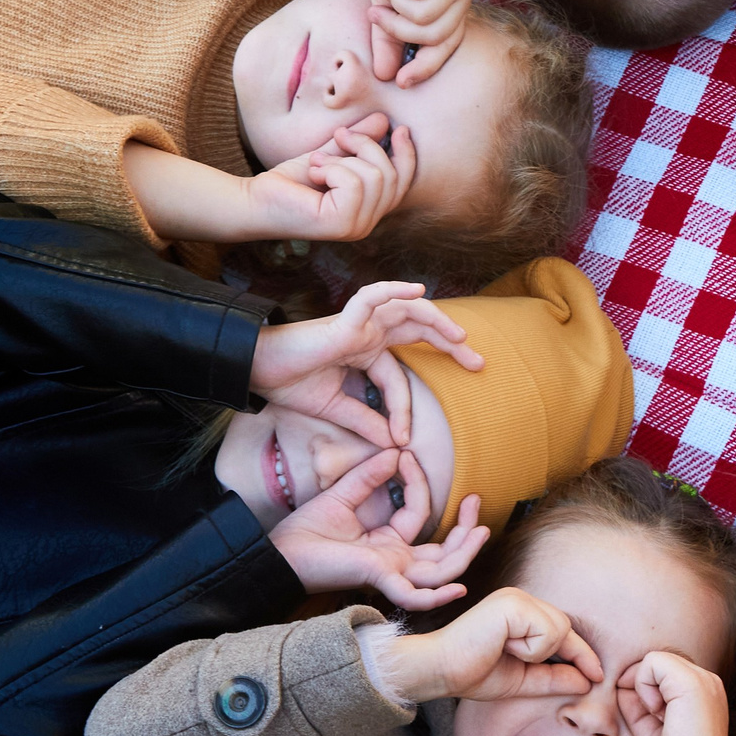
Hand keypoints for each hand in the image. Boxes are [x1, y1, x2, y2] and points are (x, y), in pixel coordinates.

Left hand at [244, 116, 415, 241]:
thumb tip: (383, 120)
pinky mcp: (341, 224)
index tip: (401, 128)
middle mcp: (368, 223)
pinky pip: (354, 183)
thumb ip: (356, 142)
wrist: (255, 199)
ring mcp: (356, 227)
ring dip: (341, 159)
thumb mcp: (329, 155)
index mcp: (369, 209)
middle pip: (392, 175)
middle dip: (366, 146)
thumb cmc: (290, 182)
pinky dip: (332, 169)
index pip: (403, 182)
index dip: (407, 154)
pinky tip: (315, 174)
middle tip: (338, 136)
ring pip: (374, 177)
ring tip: (317, 163)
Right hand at [251, 280, 483, 446]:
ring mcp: (359, 324)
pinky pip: (373, 297)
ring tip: (460, 337)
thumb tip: (393, 444)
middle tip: (479, 362)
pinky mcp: (345, 319)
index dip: (405, 409)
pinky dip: (395, 290)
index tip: (405, 441)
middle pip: (419, 331)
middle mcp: (368, 334)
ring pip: (407, 310)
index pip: (400, 377)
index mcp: (365, 352)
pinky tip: (419, 291)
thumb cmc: (290, 384)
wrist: (257, 371)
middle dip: (450, 343)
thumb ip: (367, 421)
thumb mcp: (336, 408)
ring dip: (436, 320)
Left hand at [268, 450, 489, 609]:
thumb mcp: (343, 494)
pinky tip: (458, 587)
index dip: (418, 484)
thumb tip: (394, 452)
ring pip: (439, 572)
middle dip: (466, 530)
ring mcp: (389, 572)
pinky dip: (437, 596)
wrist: (279, 553)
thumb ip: (368, 476)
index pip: (418, 514)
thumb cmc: (304, 532)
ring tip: (482, 530)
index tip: (407, 457)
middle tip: (477, 502)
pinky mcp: (379, 580)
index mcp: (386, 542)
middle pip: (443, 553)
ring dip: (464, 553)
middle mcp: (394, 560)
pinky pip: (414, 596)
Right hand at [360, 0, 473, 85]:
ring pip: (423, 14)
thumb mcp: (384, 9)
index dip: (424, 67)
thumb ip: (388, 40)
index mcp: (453, 9)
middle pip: (430, 35)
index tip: (399, 82)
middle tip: (376, 8)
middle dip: (395, 26)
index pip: (445, 48)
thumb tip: (385, 76)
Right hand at [377, 584, 603, 705]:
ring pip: (559, 629)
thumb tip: (588, 682)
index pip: (563, 631)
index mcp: (520, 613)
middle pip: (566, 628)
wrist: (439, 670)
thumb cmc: (471, 673)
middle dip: (563, 654)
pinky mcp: (513, 603)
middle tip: (520, 661)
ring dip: (538, 653)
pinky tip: (504, 646)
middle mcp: (520, 599)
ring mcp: (516, 597)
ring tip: (506, 651)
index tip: (597, 677)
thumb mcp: (522, 680)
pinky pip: (547, 632)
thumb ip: (554, 679)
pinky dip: (531, 649)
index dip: (582, 655)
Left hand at [617, 651, 735, 735]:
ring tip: (660, 716)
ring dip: (644, 687)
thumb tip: (622, 689)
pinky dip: (644, 686)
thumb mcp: (654, 730)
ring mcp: (702, 678)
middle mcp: (706, 680)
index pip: (663, 674)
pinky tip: (657, 711)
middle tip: (655, 718)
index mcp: (703, 691)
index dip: (646, 691)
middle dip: (643, 687)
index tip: (652, 719)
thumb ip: (639, 708)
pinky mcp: (690, 682)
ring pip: (654, 660)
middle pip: (657, 664)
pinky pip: (651, 663)